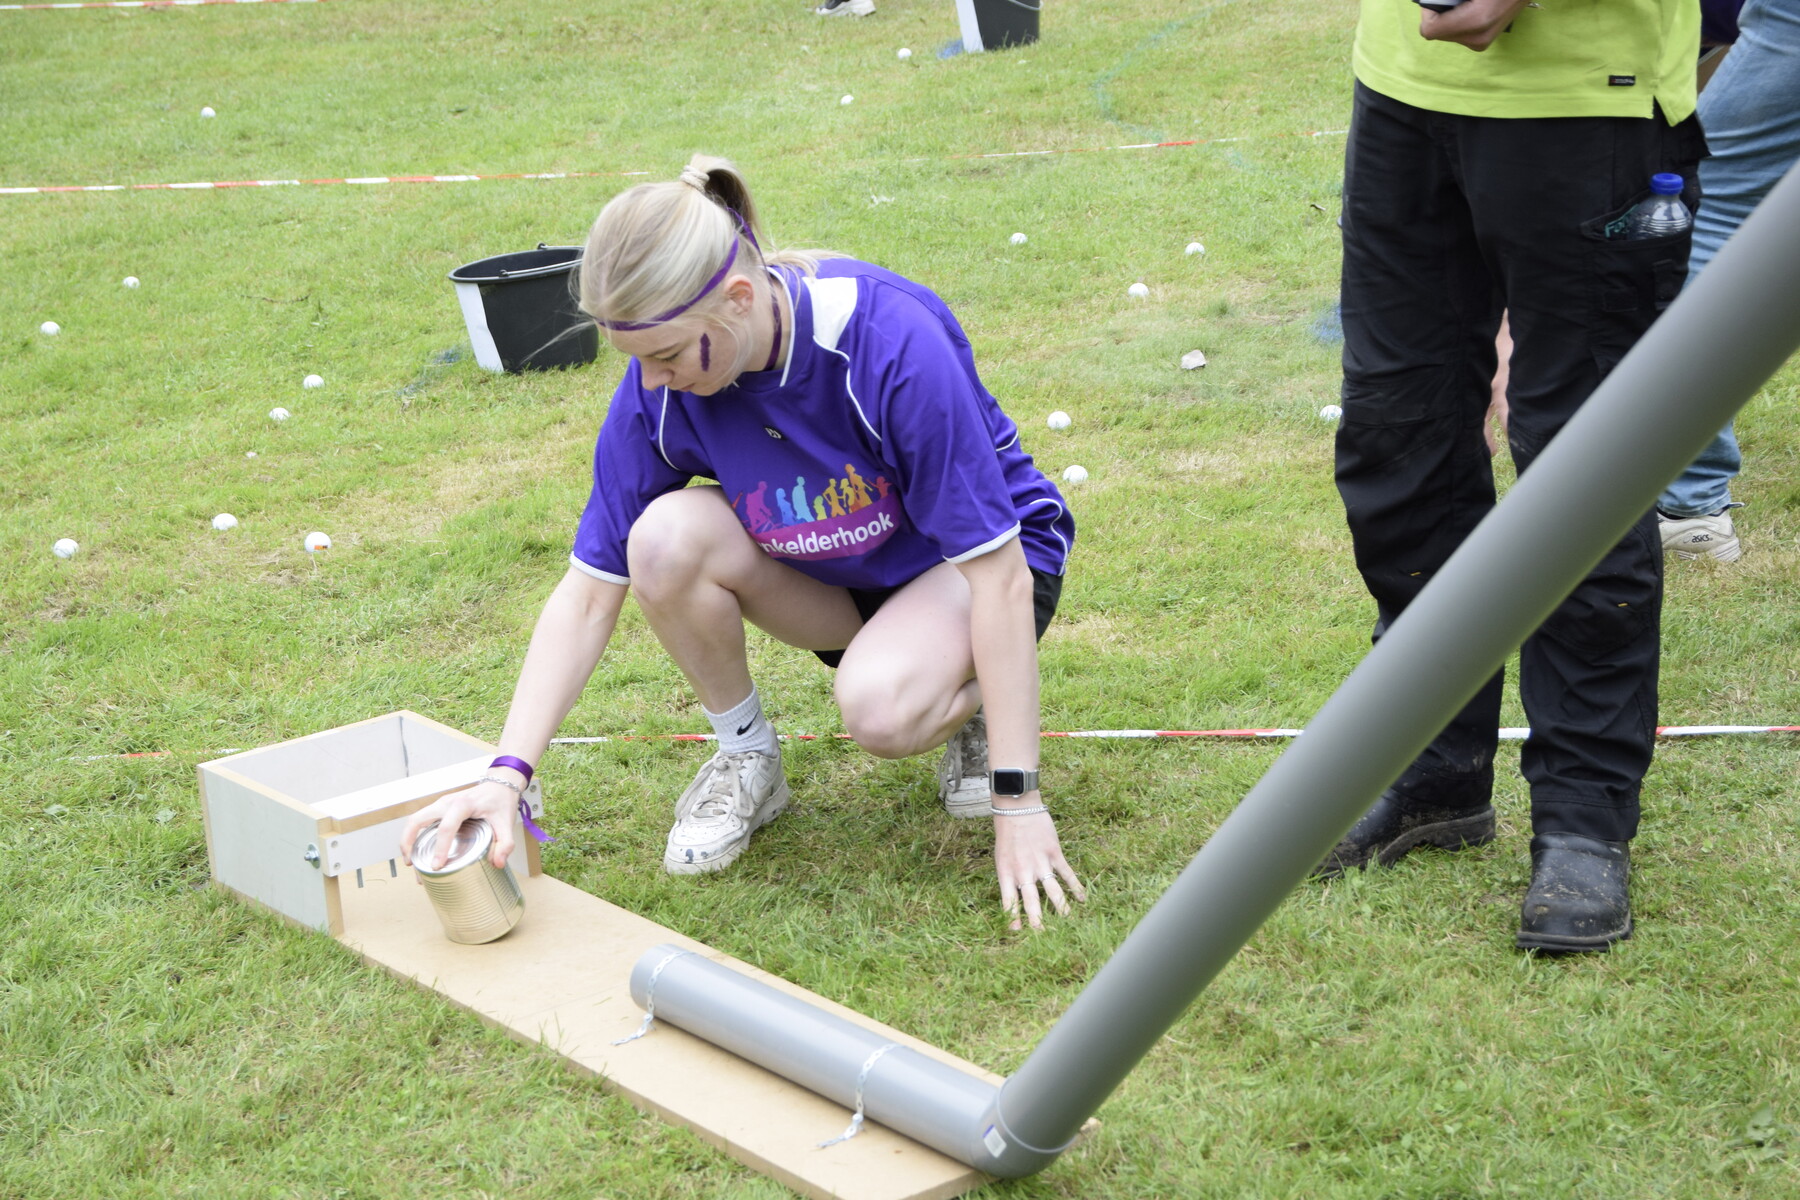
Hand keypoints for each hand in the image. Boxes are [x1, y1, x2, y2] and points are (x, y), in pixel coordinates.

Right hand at [398, 780, 518, 871]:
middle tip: (411, 863)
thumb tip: (497, 863)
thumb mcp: (507, 823)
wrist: (499, 784)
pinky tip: (419, 851)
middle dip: (408, 842)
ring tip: (410, 861)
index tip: (437, 865)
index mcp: (463, 804)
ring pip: (415, 819)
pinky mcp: (439, 808)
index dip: (440, 847)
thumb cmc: (500, 801)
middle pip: (417, 819)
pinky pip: (421, 820)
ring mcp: (440, 804)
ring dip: (408, 839)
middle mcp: (447, 802)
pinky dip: (414, 835)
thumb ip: (506, 843)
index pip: (446, 827)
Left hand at [993, 802, 1086, 930]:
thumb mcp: (1002, 859)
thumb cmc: (1007, 835)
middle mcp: (1024, 872)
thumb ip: (1010, 878)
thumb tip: (1016, 900)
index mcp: (1007, 873)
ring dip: (1060, 907)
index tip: (1017, 931)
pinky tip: (1083, 899)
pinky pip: (1067, 873)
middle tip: (1042, 934)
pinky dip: (1076, 887)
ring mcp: (1040, 863)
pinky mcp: (1054, 853)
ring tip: (1066, 921)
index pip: (1009, 901)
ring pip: (1053, 890)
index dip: (1012, 917)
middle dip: (1037, 919)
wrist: (1017, 809)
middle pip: (1031, 901)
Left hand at [1419, 0, 1533, 50]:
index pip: (1430, 29)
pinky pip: (1458, 34)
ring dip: (1448, 18)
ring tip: (1464, 3)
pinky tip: (1469, 9)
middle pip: (1437, 33)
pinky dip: (1457, 21)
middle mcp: (1477, 38)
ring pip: (1447, 34)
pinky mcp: (1484, 42)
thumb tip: (1429, 3)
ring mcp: (1481, 42)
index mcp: (1475, 21)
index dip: (1427, 12)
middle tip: (1453, 1)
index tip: (1434, 0)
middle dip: (1438, 15)